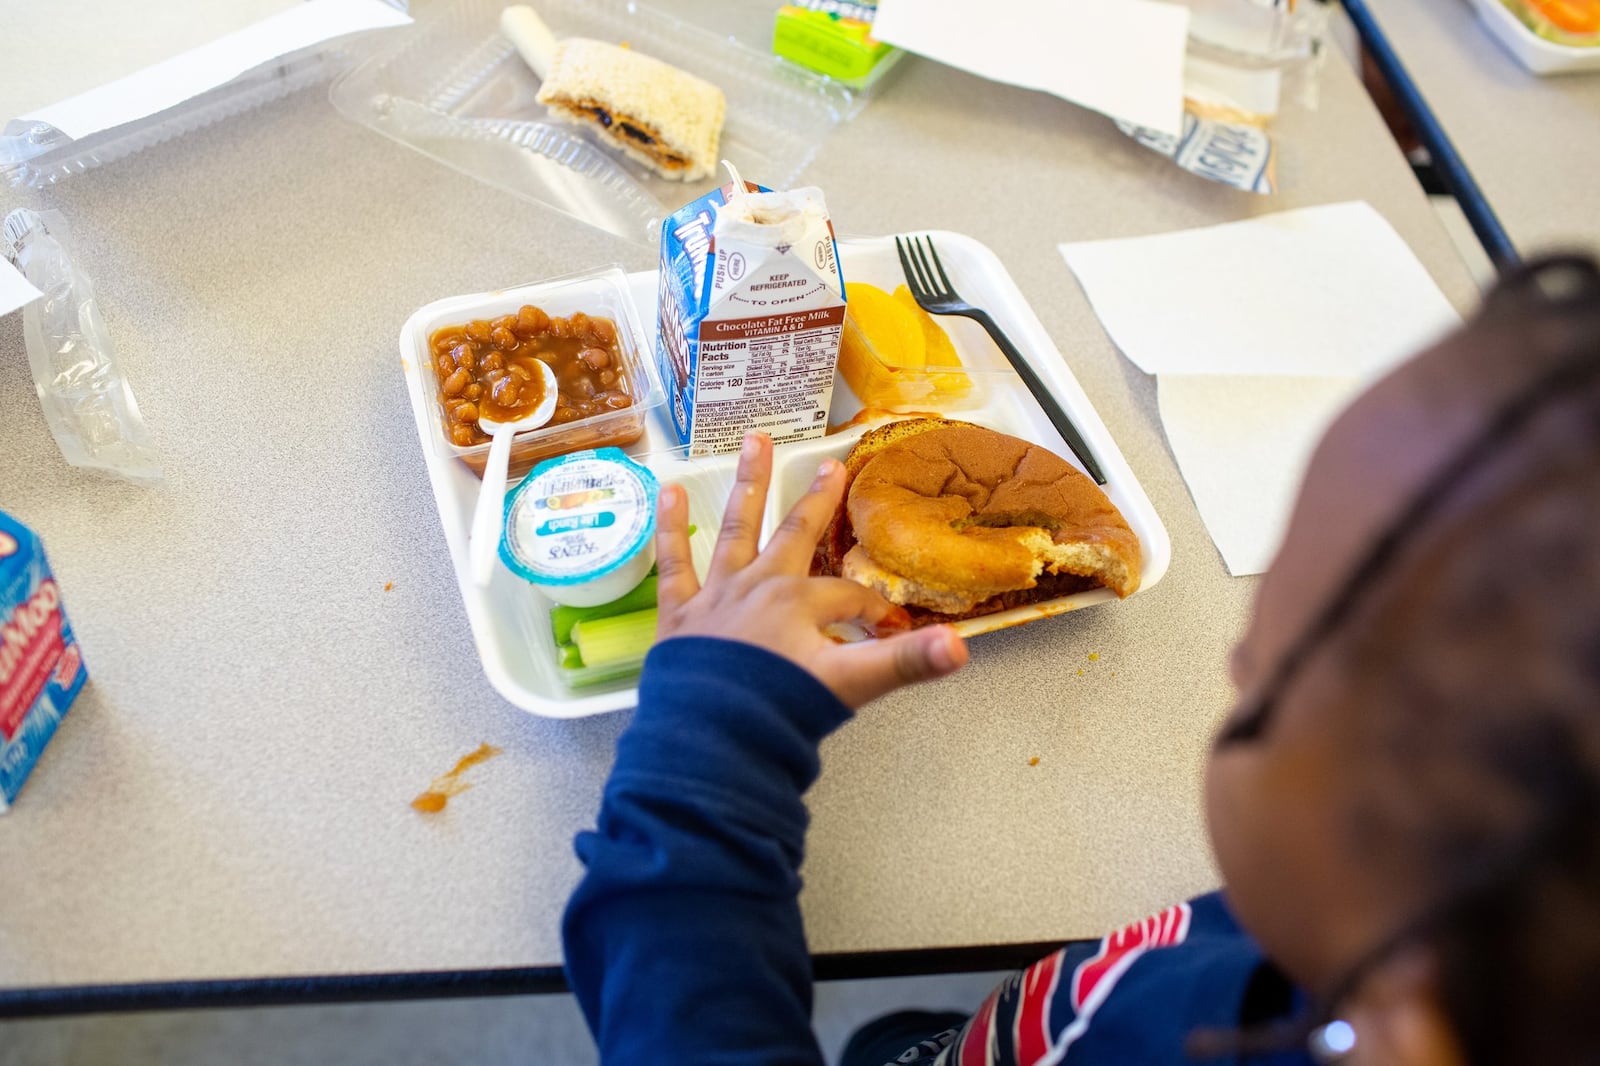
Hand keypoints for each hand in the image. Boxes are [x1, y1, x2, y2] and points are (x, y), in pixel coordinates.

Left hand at [654, 432, 967, 708]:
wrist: (710, 745)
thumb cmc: (778, 714)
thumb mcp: (849, 686)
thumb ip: (904, 663)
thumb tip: (959, 647)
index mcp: (801, 603)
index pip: (851, 599)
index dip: (876, 614)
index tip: (891, 629)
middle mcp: (760, 587)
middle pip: (795, 535)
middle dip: (818, 502)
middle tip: (832, 465)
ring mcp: (717, 597)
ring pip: (736, 530)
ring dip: (748, 484)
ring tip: (754, 441)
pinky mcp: (680, 615)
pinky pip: (674, 563)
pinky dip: (669, 527)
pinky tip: (668, 490)